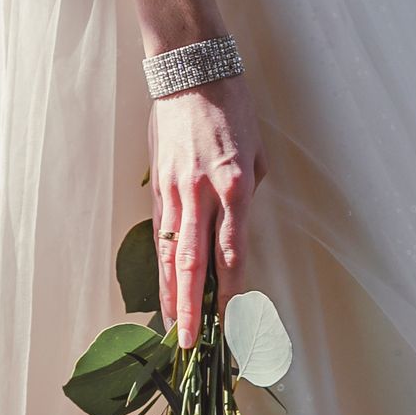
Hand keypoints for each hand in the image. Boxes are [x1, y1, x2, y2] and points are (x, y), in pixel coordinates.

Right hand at [149, 75, 267, 347]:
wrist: (190, 70)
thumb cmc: (231, 107)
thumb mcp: (257, 151)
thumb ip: (249, 193)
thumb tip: (239, 226)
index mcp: (234, 184)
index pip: (233, 250)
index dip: (232, 289)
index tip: (234, 319)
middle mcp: (202, 193)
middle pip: (195, 264)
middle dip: (194, 308)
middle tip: (193, 343)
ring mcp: (175, 192)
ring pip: (171, 255)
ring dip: (172, 296)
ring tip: (174, 329)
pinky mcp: (158, 187)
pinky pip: (161, 235)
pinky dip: (164, 266)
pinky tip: (164, 289)